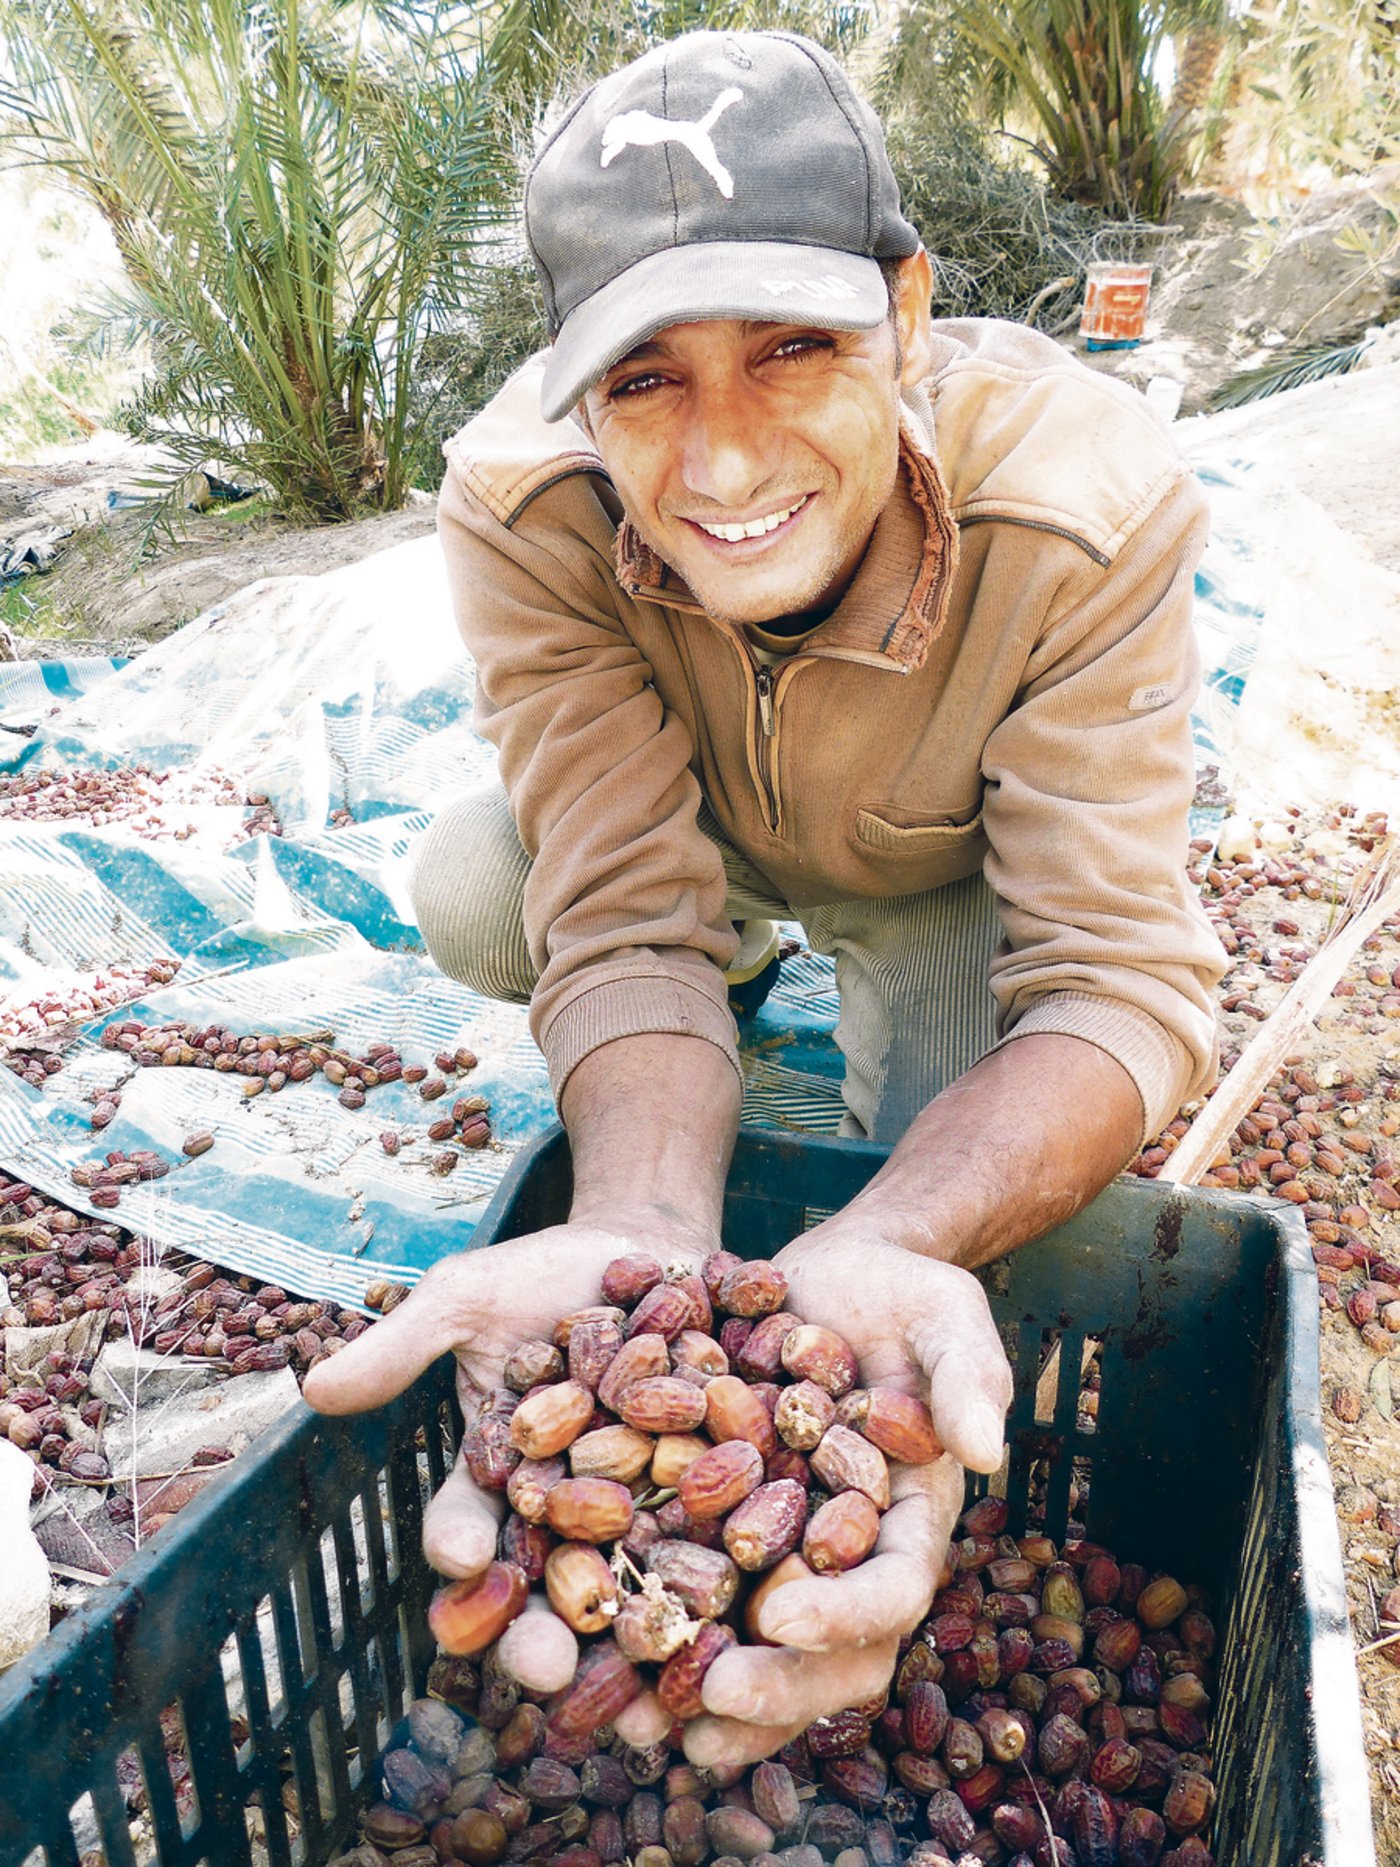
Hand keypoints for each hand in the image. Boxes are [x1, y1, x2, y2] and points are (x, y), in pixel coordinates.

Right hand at [303, 1219, 707, 1699]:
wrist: (652, 1242)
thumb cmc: (546, 1273)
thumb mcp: (467, 1298)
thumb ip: (403, 1347)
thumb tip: (313, 1388)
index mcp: (498, 1480)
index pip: (466, 1529)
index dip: (461, 1551)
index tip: (465, 1560)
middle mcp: (567, 1514)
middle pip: (549, 1588)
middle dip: (544, 1637)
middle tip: (550, 1671)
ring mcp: (646, 1510)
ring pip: (637, 1590)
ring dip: (638, 1645)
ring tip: (646, 1697)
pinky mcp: (722, 1495)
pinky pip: (723, 1546)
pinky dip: (730, 1585)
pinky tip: (735, 1624)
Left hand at [681, 1221, 1011, 1771]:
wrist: (829, 1273)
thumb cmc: (900, 1292)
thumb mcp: (945, 1313)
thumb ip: (970, 1374)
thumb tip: (986, 1452)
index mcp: (909, 1520)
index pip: (892, 1590)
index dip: (846, 1615)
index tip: (785, 1618)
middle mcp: (848, 1556)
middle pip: (828, 1653)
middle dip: (777, 1686)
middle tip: (710, 1693)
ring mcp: (785, 1551)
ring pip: (759, 1651)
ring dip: (710, 1697)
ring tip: (649, 1723)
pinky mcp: (723, 1529)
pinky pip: (698, 1596)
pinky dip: (660, 1634)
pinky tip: (605, 1654)